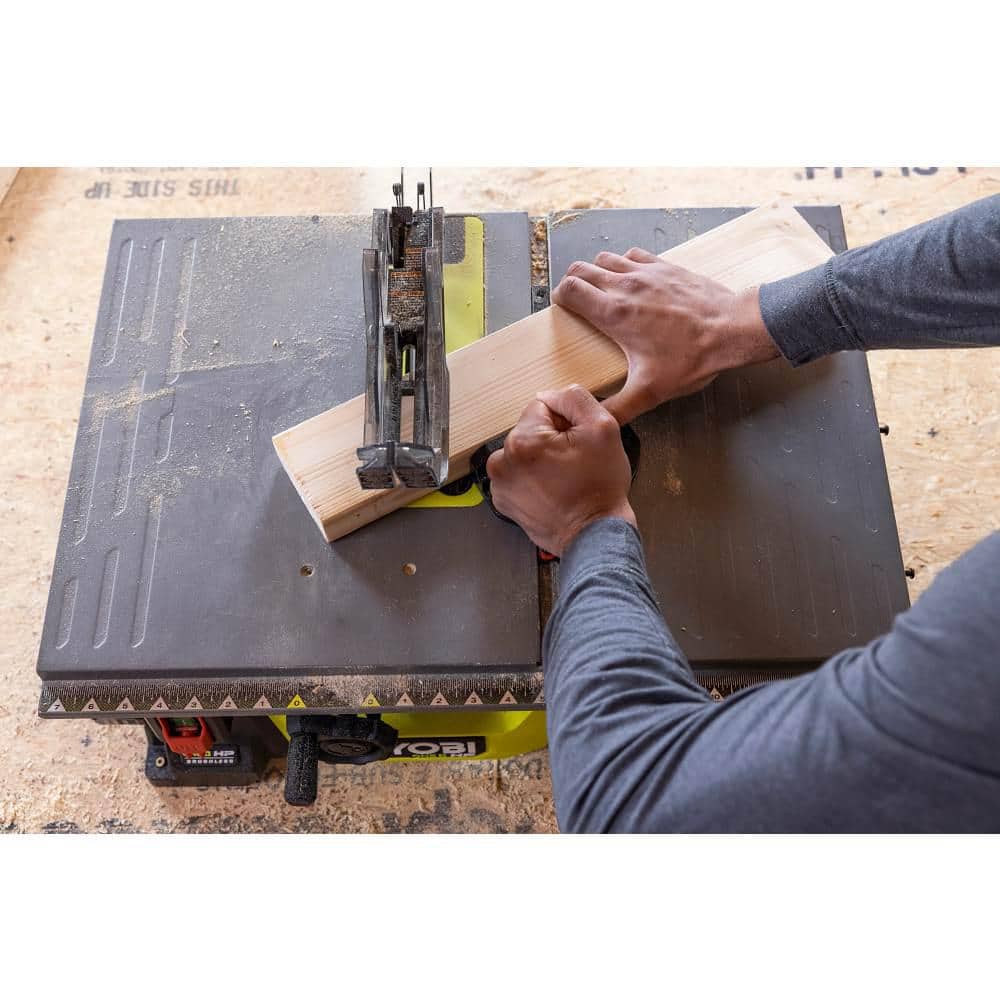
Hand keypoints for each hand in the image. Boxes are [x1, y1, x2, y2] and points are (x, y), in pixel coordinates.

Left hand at [486, 384, 635, 556]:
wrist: (594, 535)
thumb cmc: (600, 486)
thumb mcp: (603, 428)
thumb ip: (575, 398)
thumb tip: (552, 395)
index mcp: (522, 440)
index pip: (542, 406)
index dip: (566, 420)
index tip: (577, 443)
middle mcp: (502, 461)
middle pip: (530, 429)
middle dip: (552, 440)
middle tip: (574, 464)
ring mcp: (499, 483)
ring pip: (524, 452)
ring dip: (541, 459)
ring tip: (564, 479)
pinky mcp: (503, 501)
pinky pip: (518, 474)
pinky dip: (533, 478)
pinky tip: (553, 491)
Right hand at [551, 249, 777, 423]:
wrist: (732, 330)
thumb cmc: (692, 358)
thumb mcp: (650, 392)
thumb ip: (618, 409)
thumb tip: (596, 422)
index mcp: (614, 314)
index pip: (570, 290)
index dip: (561, 298)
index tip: (564, 310)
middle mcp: (625, 286)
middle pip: (581, 270)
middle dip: (572, 283)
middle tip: (577, 301)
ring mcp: (646, 272)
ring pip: (604, 258)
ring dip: (596, 272)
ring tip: (601, 291)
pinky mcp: (665, 266)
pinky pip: (632, 255)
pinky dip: (624, 264)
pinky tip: (632, 280)